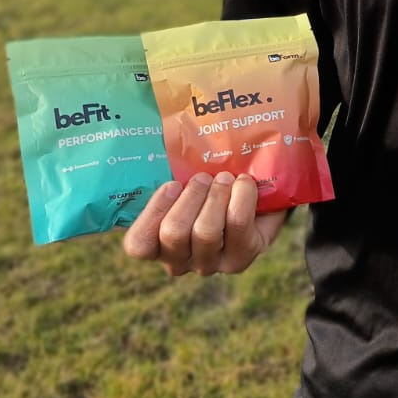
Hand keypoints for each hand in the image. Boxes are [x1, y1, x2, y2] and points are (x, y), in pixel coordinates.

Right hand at [122, 170, 286, 276]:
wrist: (258, 197)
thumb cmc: (210, 185)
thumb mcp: (185, 179)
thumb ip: (170, 170)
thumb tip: (163, 134)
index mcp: (156, 243)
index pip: (139, 244)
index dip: (153, 212)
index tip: (173, 184)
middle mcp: (178, 261)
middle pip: (173, 233)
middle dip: (191, 196)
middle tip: (203, 176)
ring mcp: (209, 264)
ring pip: (205, 232)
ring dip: (216, 195)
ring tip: (225, 177)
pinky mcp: (240, 259)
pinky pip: (237, 224)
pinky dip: (242, 197)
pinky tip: (244, 183)